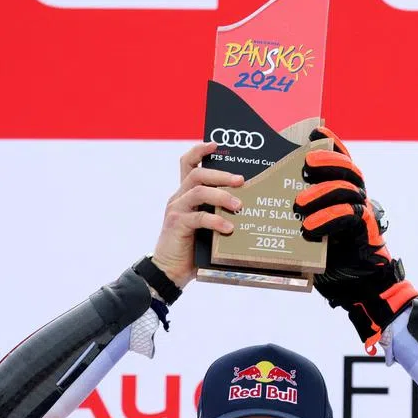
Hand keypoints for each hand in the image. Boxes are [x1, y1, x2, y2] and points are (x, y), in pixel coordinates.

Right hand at [151, 142, 243, 287]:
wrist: (169, 272)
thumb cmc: (192, 250)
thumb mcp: (207, 227)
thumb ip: (218, 214)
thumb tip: (248, 208)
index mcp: (185, 195)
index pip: (188, 163)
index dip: (200, 151)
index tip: (217, 145)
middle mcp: (179, 198)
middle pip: (197, 173)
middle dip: (221, 174)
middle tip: (242, 181)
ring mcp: (177, 210)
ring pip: (198, 191)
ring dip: (222, 196)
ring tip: (239, 205)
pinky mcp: (177, 225)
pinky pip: (198, 217)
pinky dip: (216, 221)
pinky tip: (229, 228)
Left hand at [293, 128, 417, 348]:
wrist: (356, 283)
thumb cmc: (328, 254)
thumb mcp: (310, 225)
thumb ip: (299, 208)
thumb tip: (266, 192)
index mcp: (343, 190)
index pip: (340, 159)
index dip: (330, 143)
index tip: (313, 131)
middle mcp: (356, 196)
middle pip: (347, 169)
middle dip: (328, 161)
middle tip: (306, 162)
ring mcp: (362, 212)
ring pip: (347, 190)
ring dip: (322, 193)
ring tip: (299, 203)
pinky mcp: (364, 230)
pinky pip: (349, 217)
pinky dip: (328, 219)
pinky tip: (310, 226)